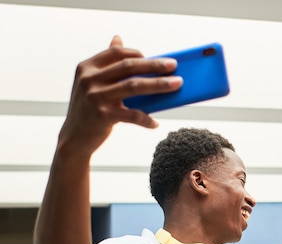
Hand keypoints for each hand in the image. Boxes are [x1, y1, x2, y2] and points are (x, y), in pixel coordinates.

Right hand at [58, 35, 182, 154]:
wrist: (74, 137)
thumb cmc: (88, 108)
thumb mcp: (91, 82)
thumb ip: (106, 63)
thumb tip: (118, 38)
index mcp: (87, 68)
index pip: (116, 53)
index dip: (137, 53)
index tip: (155, 58)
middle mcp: (89, 80)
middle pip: (129, 67)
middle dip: (154, 65)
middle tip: (173, 65)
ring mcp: (96, 97)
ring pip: (135, 86)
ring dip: (159, 85)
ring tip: (176, 84)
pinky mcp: (103, 115)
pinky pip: (133, 114)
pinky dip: (146, 119)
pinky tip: (155, 123)